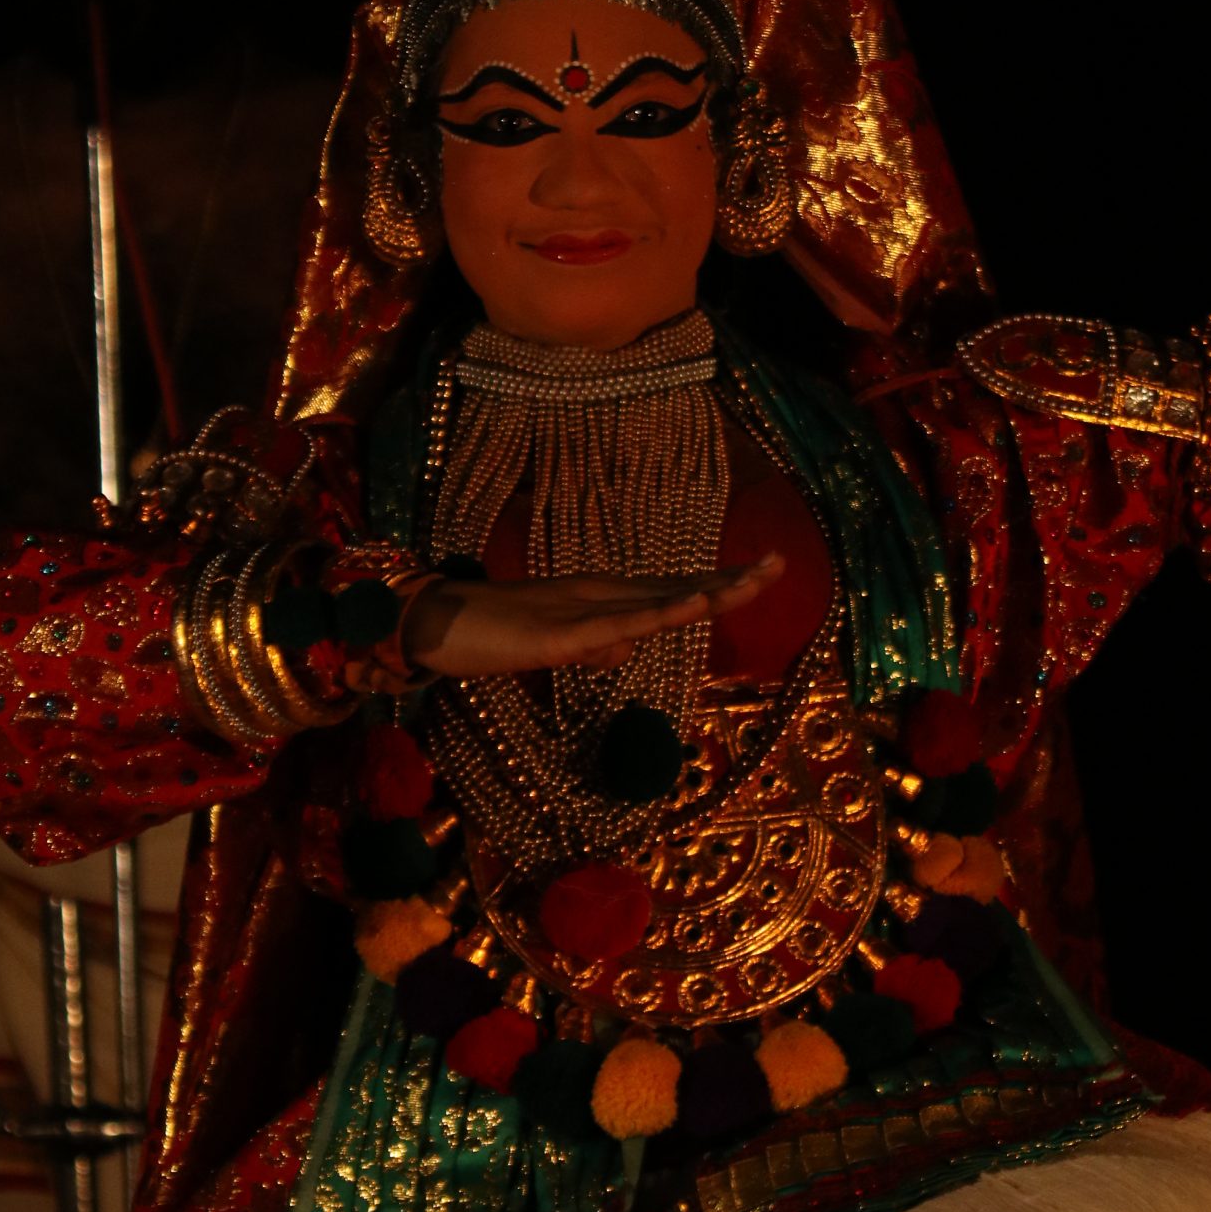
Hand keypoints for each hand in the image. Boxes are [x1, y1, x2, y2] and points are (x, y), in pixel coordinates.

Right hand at [400, 553, 783, 679]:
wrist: (429, 625)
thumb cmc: (489, 635)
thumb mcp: (554, 648)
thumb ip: (594, 646)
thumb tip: (630, 647)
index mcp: (600, 598)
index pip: (671, 589)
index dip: (718, 582)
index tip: (762, 572)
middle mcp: (599, 593)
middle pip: (676, 586)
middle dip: (730, 579)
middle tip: (781, 563)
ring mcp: (581, 611)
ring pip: (657, 601)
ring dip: (708, 591)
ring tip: (754, 580)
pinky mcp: (561, 634)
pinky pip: (618, 625)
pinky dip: (659, 616)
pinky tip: (691, 606)